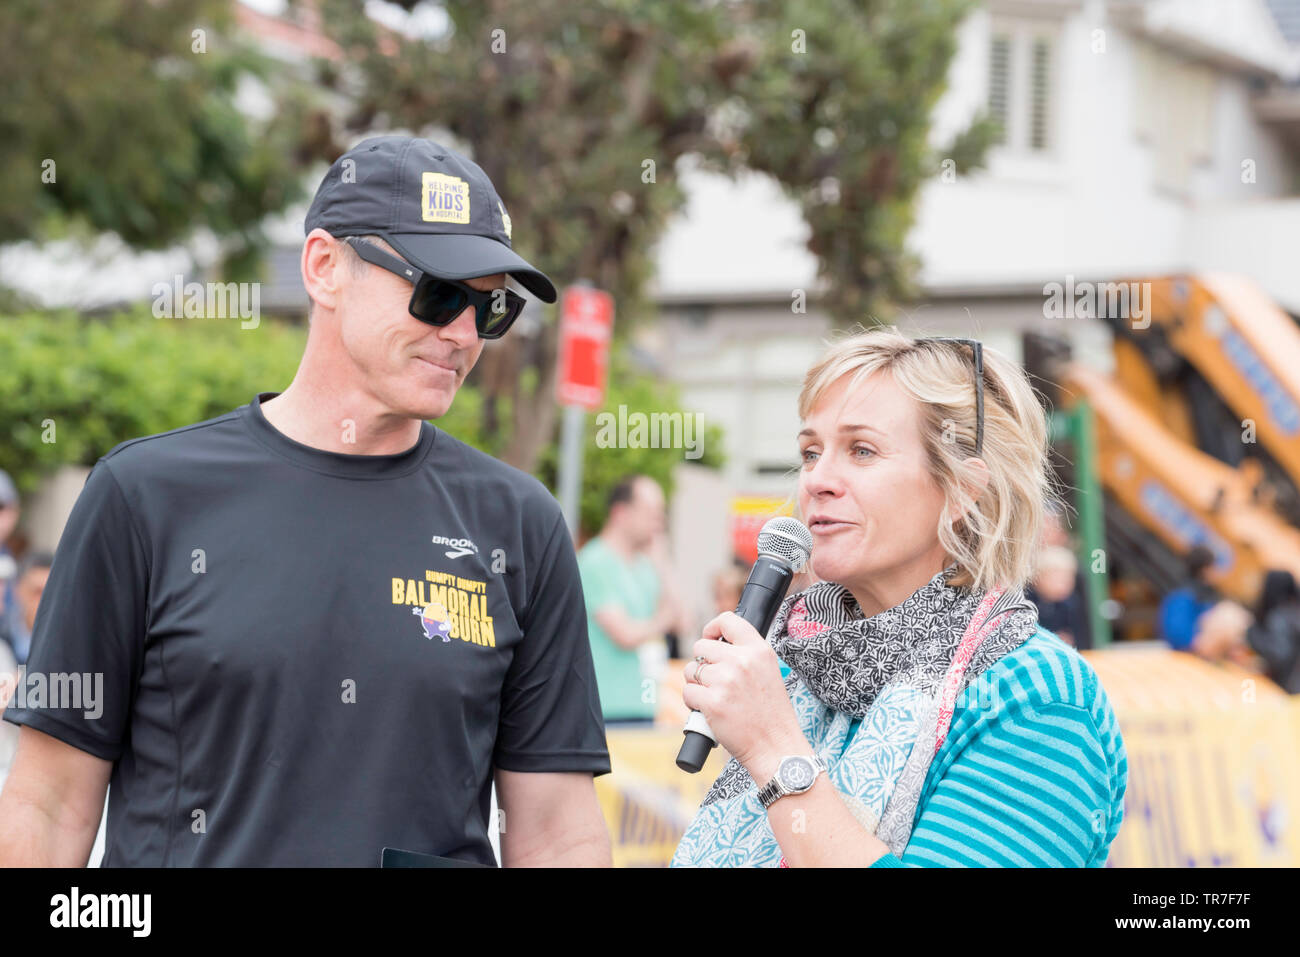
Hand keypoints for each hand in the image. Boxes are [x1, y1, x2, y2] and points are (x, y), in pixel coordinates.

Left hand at [682, 612, 805, 778]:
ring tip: (714, 698)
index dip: (712, 628)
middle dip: (702, 663)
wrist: (776, 747)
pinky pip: (688, 692)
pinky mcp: (712, 702)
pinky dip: (693, 703)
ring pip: (690, 670)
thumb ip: (746, 654)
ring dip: (696, 684)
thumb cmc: (771, 714)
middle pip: (700, 646)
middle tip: (714, 681)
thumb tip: (715, 643)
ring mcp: (725, 681)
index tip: (710, 639)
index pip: (727, 620)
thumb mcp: (768, 671)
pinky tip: (709, 711)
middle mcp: (741, 661)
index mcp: (758, 650)